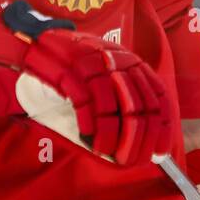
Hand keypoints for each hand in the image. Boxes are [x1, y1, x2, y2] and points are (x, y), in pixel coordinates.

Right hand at [0, 0, 174, 164]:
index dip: (162, 126)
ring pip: (112, 106)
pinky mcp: (69, 68)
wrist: (37, 40)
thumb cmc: (73, 63)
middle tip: (128, 159)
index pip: (158, 95)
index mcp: (130, 60)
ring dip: (110, 135)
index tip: (158, 151)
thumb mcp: (104, 73)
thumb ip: (123, 96)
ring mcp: (93, 62)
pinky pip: (84, 100)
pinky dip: (89, 122)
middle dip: (136, 138)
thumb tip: (141, 134)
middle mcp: (116, 59)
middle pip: (138, 104)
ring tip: (105, 150)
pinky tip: (87, 135)